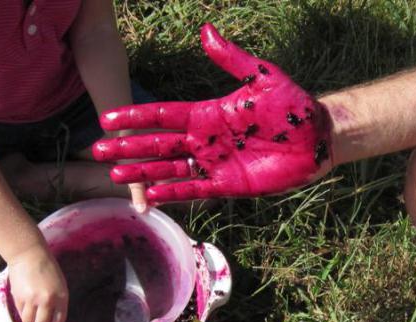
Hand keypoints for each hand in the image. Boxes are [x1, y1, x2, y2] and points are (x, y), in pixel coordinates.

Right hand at [7, 245, 68, 321]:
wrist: (28, 255)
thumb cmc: (46, 268)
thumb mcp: (58, 284)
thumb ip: (56, 302)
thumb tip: (47, 321)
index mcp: (61, 297)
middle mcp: (48, 300)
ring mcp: (33, 299)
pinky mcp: (19, 298)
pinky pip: (21, 314)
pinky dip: (23, 317)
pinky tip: (25, 316)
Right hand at [93, 24, 331, 202]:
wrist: (316, 138)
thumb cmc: (291, 105)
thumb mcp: (260, 76)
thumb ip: (230, 59)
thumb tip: (205, 31)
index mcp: (205, 114)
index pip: (161, 116)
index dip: (134, 117)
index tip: (107, 118)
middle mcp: (202, 140)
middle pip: (157, 145)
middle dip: (128, 148)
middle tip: (99, 151)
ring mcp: (212, 164)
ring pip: (168, 169)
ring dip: (142, 173)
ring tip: (115, 176)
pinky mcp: (225, 186)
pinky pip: (193, 190)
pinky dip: (172, 193)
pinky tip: (151, 196)